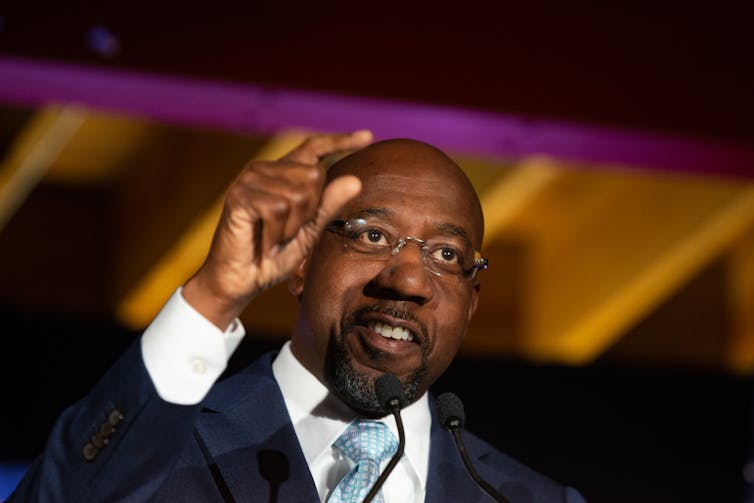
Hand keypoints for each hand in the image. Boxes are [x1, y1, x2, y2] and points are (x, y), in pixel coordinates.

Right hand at [182, 130, 372, 328]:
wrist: (241, 281)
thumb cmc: (274, 256)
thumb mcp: (310, 231)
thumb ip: (329, 206)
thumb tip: (356, 180)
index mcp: (284, 174)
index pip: (314, 148)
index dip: (340, 141)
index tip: (368, 136)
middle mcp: (266, 169)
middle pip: (315, 176)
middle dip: (310, 213)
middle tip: (287, 233)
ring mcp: (250, 179)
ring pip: (299, 195)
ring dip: (292, 228)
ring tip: (273, 239)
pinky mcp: (239, 195)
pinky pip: (278, 208)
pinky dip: (277, 234)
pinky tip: (264, 242)